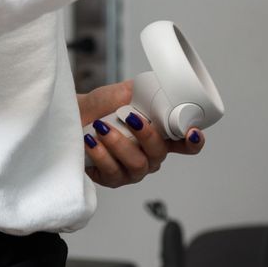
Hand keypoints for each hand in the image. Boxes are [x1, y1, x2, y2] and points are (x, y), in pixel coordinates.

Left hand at [77, 80, 205, 188]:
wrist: (74, 115)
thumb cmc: (100, 107)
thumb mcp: (123, 93)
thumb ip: (144, 92)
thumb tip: (159, 87)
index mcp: (159, 136)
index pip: (185, 143)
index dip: (193, 141)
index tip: (192, 132)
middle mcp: (148, 156)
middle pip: (159, 153)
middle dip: (146, 135)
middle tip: (130, 117)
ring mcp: (131, 170)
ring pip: (136, 164)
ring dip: (118, 144)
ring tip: (101, 127)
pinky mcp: (111, 179)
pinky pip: (111, 172)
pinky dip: (101, 154)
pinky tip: (91, 141)